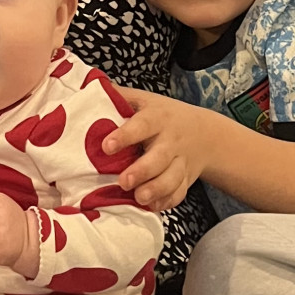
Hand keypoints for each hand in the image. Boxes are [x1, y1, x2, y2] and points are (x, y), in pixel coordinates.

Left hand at [104, 88, 213, 211]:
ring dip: (156, 189)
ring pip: (172, 178)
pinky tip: (153, 206)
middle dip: (142, 171)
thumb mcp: (145, 100)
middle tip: (124, 182)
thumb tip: (90, 88)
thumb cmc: (163, 115)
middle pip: (160, 157)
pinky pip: (179, 192)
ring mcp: (180, 161)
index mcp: (158, 118)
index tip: (107, 146)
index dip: (125, 135)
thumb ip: (120, 97)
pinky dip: (168, 201)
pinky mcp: (185, 179)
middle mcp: (171, 140)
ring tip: (139, 198)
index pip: (142, 125)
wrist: (204, 133)